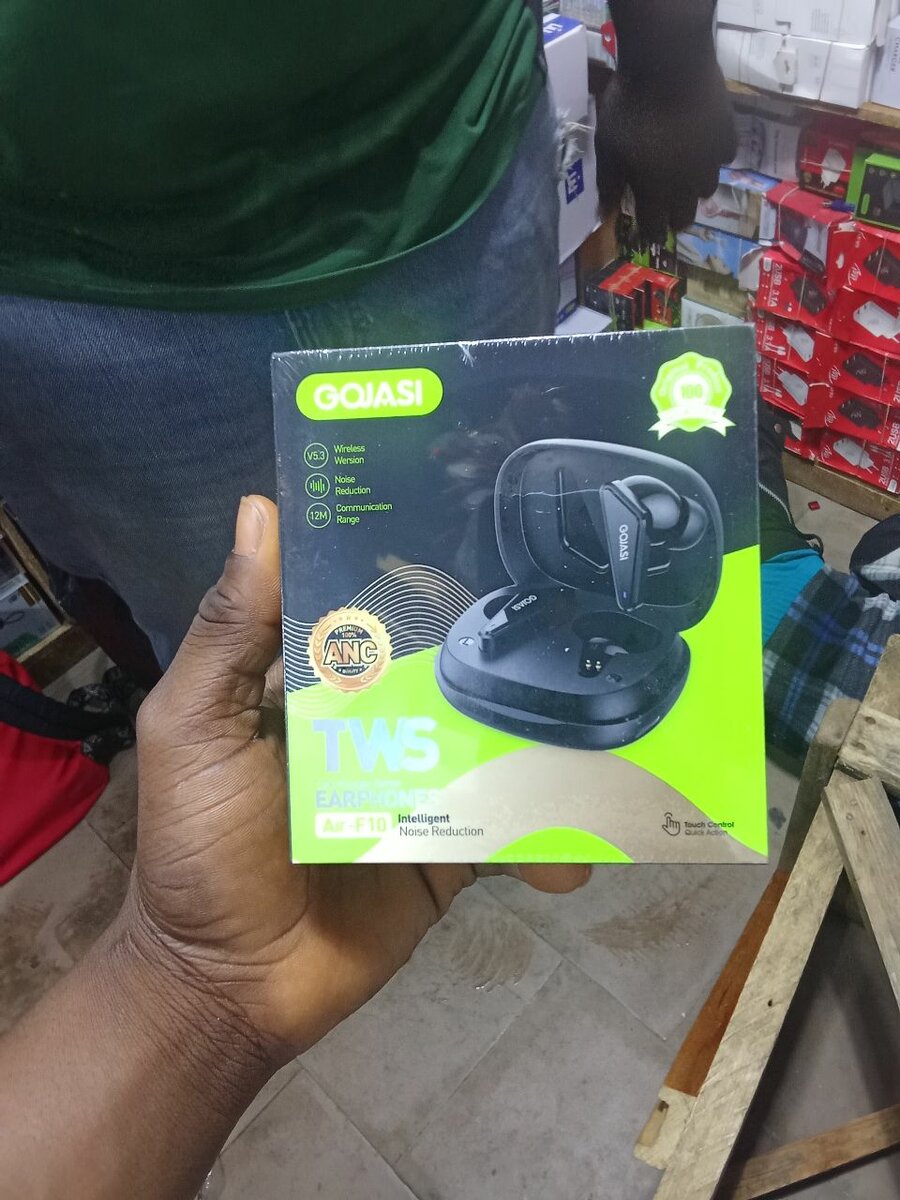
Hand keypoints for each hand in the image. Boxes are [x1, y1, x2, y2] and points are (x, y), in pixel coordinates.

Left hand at [123, 496, 588, 1065]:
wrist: (230, 990)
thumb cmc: (198, 849)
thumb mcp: (194, 728)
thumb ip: (229, 632)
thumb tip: (260, 509)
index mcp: (313, 680)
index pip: (373, 600)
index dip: (421, 559)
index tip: (489, 511)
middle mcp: (374, 720)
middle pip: (451, 665)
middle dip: (512, 640)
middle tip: (590, 603)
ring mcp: (421, 784)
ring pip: (497, 743)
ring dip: (552, 738)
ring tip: (618, 720)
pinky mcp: (452, 849)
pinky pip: (513, 830)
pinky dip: (552, 836)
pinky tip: (585, 843)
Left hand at [595, 62, 736, 242]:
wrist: (670, 63)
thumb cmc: (630, 107)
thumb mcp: (607, 147)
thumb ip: (608, 183)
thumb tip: (604, 217)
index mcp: (655, 190)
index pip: (654, 226)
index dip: (651, 233)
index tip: (648, 236)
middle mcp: (686, 183)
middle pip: (685, 214)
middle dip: (676, 219)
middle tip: (671, 217)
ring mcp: (710, 159)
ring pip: (708, 188)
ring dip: (696, 190)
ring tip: (688, 182)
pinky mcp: (728, 133)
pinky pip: (724, 156)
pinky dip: (715, 158)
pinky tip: (708, 148)